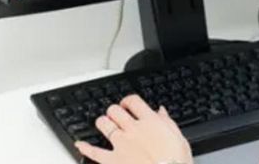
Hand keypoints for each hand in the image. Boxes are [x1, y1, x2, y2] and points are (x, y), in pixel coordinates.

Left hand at [75, 95, 193, 163]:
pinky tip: (80, 144)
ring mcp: (121, 144)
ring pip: (104, 124)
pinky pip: (94, 152)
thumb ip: (167, 122)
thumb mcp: (179, 138)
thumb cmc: (176, 162)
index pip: (134, 101)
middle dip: (114, 111)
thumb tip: (161, 112)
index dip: (128, 100)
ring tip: (103, 124)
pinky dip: (85, 148)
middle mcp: (133, 129)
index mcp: (150, 122)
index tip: (128, 105)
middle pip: (115, 110)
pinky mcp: (112, 161)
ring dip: (102, 122)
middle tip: (116, 115)